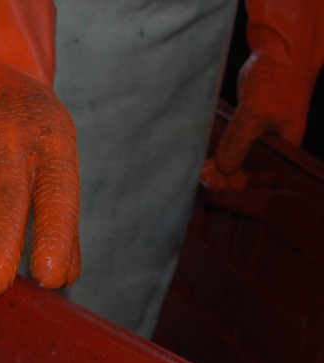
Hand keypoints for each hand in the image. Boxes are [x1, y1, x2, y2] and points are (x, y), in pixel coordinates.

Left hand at [213, 48, 317, 184]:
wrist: (280, 49)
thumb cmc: (277, 78)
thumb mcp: (253, 114)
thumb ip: (237, 143)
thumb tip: (224, 169)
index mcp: (286, 147)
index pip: (261, 178)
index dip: (237, 187)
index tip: (215, 187)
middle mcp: (276, 146)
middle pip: (249, 172)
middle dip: (226, 180)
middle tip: (203, 182)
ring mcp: (264, 135)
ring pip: (240, 160)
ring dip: (221, 168)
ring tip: (202, 174)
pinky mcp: (251, 125)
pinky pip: (235, 145)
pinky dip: (221, 153)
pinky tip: (206, 160)